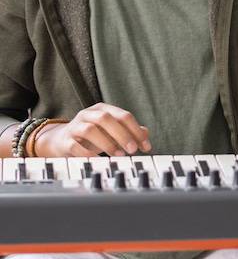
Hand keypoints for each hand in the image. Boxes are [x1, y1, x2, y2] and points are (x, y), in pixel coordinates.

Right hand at [36, 103, 150, 156]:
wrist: (60, 141)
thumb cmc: (92, 136)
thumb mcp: (112, 131)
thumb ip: (129, 131)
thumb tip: (145, 134)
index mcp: (103, 109)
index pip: (123, 116)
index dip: (136, 130)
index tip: (146, 146)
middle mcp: (88, 114)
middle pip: (106, 119)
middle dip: (122, 134)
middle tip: (133, 150)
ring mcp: (74, 126)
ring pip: (90, 129)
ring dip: (107, 143)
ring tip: (119, 155)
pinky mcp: (64, 141)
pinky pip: (75, 146)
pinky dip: (88, 153)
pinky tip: (98, 159)